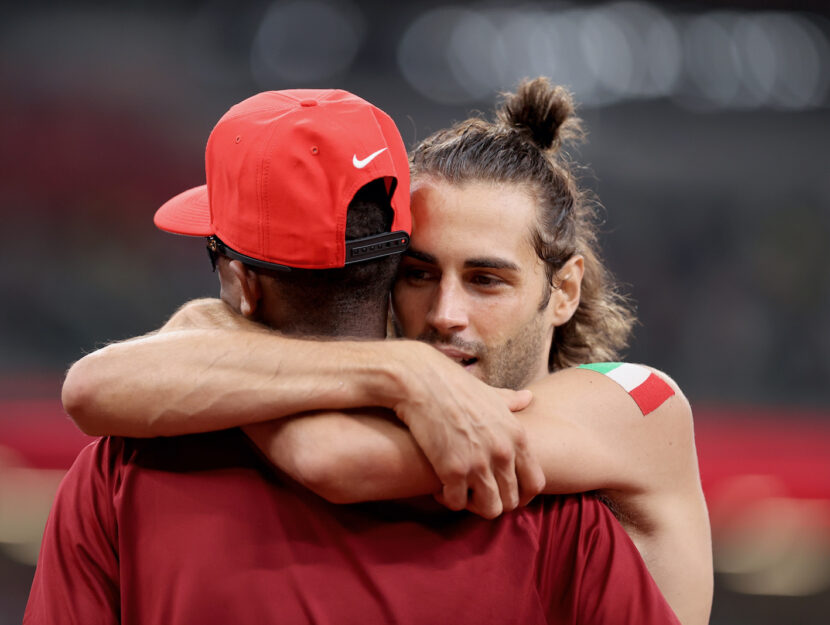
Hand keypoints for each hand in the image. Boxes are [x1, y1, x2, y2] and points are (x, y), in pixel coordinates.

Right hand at [388, 342, 545, 518]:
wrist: (423, 381)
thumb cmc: (455, 386)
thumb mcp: (491, 394)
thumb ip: (511, 401)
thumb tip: (528, 398)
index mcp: (517, 436)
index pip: (536, 483)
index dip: (521, 496)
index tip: (503, 493)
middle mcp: (503, 452)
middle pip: (511, 501)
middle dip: (492, 501)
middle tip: (474, 493)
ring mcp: (479, 463)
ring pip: (489, 509)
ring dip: (472, 505)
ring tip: (458, 490)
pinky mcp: (453, 469)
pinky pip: (457, 503)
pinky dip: (448, 499)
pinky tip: (439, 485)